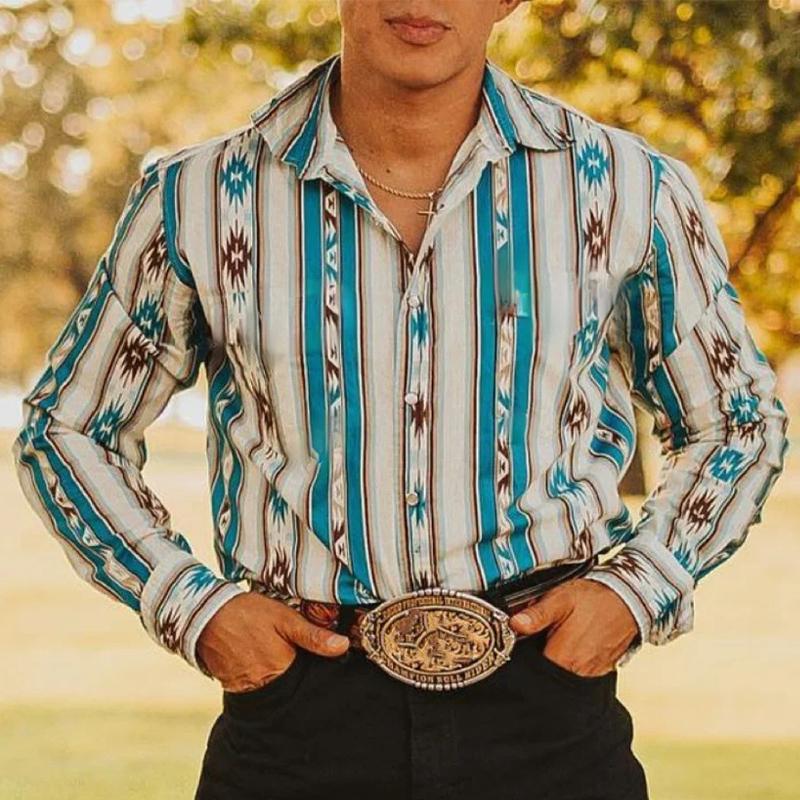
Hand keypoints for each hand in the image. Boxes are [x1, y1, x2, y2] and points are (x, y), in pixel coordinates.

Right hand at [196, 592, 349, 691]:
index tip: (320, 656)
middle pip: (293, 685)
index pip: (310, 677)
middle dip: (299, 672)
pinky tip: (262, 656)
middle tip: (294, 650)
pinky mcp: (235, 687)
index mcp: (283, 670)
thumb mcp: (284, 618)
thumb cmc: (247, 614)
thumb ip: (313, 636)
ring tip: (276, 651)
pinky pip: (258, 687)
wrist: (204, 617)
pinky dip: (263, 674)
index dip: (316, 667)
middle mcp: (266, 687)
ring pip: (277, 687)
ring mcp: (249, 690)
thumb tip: (343, 647)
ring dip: (281, 674)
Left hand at [509, 578, 638, 676]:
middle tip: (540, 636)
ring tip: (557, 637)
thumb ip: (537, 614)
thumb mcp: (561, 599)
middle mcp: (577, 672)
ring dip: (556, 659)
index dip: (523, 656)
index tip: (520, 642)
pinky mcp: (601, 670)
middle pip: (547, 674)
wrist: (629, 599)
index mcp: (563, 658)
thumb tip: (514, 624)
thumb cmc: (594, 598)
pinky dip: (571, 660)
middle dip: (539, 658)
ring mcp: (591, 673)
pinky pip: (579, 671)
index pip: (533, 670)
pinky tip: (571, 642)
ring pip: (562, 674)